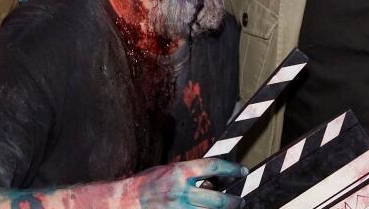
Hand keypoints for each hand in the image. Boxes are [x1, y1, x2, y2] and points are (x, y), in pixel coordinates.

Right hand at [128, 158, 246, 207]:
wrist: (126, 201)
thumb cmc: (148, 184)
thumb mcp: (170, 171)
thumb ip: (191, 176)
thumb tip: (213, 184)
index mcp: (180, 172)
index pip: (213, 166)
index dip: (231, 168)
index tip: (241, 170)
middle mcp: (182, 191)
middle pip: (218, 199)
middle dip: (234, 202)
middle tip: (241, 201)